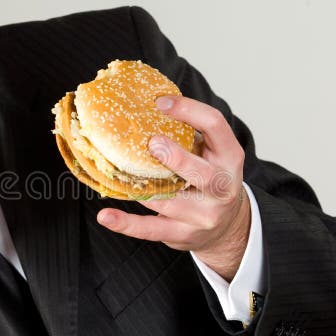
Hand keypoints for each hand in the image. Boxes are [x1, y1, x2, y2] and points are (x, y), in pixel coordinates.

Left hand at [97, 96, 250, 280]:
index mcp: (230, 157)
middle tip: (153, 143)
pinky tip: (105, 216)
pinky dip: (126, 224)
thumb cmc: (213, 179)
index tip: (160, 102)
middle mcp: (222, 188)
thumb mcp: (213, 153)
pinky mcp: (182, 234)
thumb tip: (144, 104)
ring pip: (170, 201)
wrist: (228, 227)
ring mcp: (203, 215)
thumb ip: (189, 133)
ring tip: (118, 171)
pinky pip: (151, 229)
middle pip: (203, 173)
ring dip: (142, 186)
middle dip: (177, 158)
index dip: (190, 110)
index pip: (216, 126)